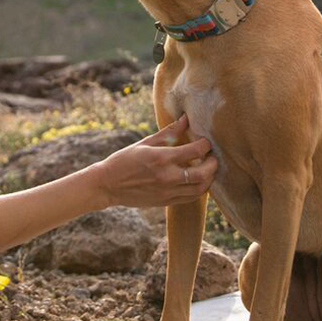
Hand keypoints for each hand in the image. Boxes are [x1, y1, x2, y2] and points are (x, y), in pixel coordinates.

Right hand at [94, 114, 217, 207]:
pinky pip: (190, 198)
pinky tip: (198, 180)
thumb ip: (169, 132)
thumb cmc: (125, 160)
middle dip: (213, 164)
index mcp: (161, 158)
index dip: (205, 145)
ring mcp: (167, 192)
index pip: (195, 151)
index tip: (206, 141)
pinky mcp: (166, 202)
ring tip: (208, 168)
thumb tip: (186, 119)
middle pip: (203, 174)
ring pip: (200, 189)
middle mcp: (167, 177)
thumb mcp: (145, 142)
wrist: (108, 185)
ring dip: (209, 178)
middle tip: (213, 156)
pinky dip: (199, 189)